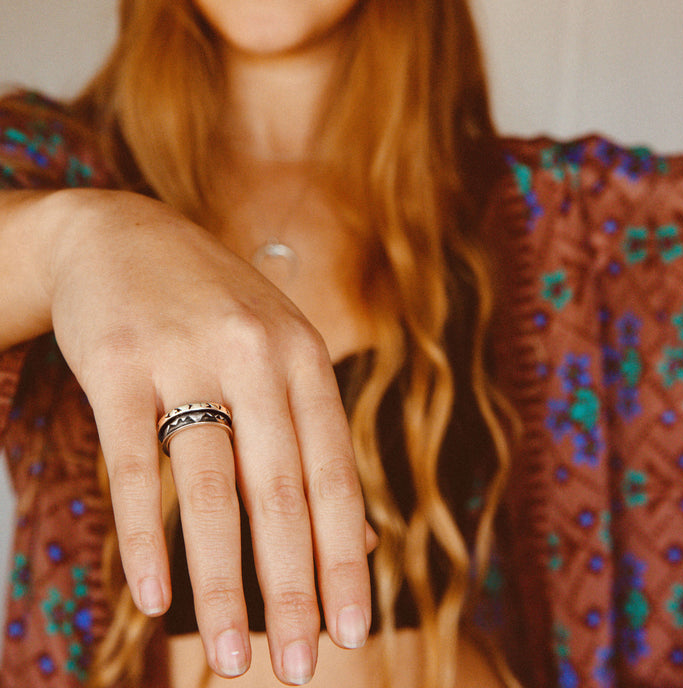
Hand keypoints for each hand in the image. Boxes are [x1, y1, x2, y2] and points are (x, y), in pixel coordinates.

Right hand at [47, 189, 370, 683]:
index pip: (336, 475)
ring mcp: (186, 357)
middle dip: (293, 589)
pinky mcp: (118, 366)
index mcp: (304, 358)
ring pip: (212, 490)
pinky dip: (147, 536)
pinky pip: (135, 466)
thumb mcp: (280, 354)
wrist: (125, 235)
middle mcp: (256, 355)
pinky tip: (153, 596)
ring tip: (225, 660)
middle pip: (281, 493)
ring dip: (221, 584)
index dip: (348, 556)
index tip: (356, 629)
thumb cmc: (214, 309)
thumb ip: (316, 437)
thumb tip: (367, 534)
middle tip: (302, 670)